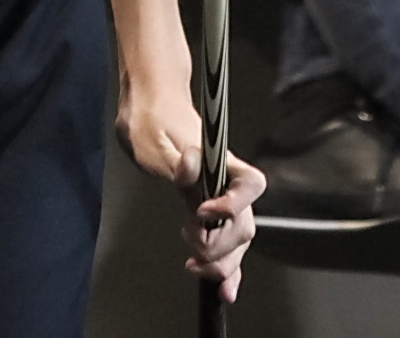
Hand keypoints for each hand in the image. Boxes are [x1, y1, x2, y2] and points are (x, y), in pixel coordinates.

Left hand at [118, 66, 260, 300]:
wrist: (149, 110)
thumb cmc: (152, 119)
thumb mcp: (154, 137)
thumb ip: (176, 160)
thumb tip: (192, 168)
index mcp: (220, 162)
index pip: (250, 185)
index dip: (233, 205)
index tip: (202, 212)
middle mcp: (226, 182)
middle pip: (245, 224)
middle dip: (221, 245)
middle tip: (190, 242)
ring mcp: (218, 199)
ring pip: (238, 239)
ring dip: (222, 261)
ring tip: (193, 265)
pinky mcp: (206, 212)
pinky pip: (225, 244)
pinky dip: (228, 268)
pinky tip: (224, 289)